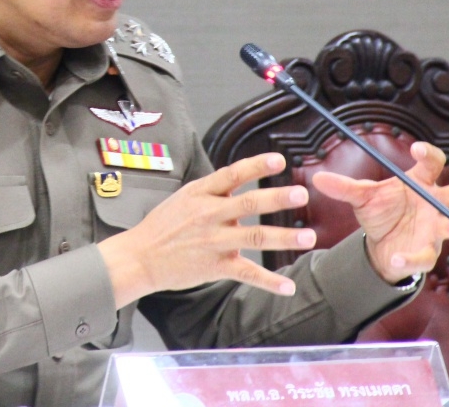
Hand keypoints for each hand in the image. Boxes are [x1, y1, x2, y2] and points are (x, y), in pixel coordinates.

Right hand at [98, 152, 317, 307]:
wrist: (140, 257)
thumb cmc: (162, 226)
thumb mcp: (184, 197)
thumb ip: (213, 189)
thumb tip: (241, 176)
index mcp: (200, 193)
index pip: (232, 174)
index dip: (256, 166)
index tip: (280, 160)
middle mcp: (209, 215)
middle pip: (248, 204)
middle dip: (276, 199)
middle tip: (301, 194)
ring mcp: (213, 241)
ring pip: (254, 237)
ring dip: (283, 237)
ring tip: (308, 237)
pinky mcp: (215, 266)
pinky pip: (246, 273)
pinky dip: (269, 282)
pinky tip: (288, 287)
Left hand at [312, 141, 448, 283]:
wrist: (380, 244)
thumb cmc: (381, 212)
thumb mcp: (361, 198)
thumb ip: (344, 188)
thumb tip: (318, 179)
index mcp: (420, 183)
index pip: (431, 163)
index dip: (428, 154)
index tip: (416, 148)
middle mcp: (434, 204)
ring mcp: (435, 229)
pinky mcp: (426, 253)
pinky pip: (423, 256)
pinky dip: (411, 258)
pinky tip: (398, 257)